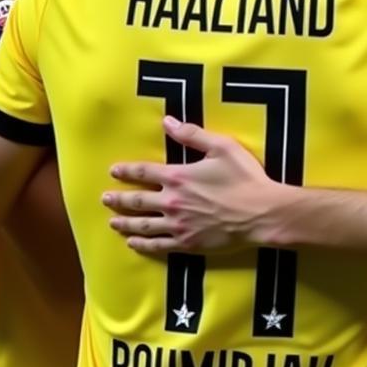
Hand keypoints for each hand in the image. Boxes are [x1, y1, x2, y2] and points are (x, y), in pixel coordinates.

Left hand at [103, 116, 286, 253]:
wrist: (261, 213)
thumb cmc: (245, 178)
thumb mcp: (222, 147)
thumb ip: (192, 134)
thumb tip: (167, 121)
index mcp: (178, 176)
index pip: (144, 172)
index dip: (126, 171)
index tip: (113, 171)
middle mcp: (172, 202)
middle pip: (137, 200)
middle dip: (118, 199)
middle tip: (105, 198)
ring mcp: (178, 225)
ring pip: (142, 225)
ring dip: (124, 223)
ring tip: (112, 222)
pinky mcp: (187, 243)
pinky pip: (157, 245)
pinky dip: (142, 245)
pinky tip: (133, 243)